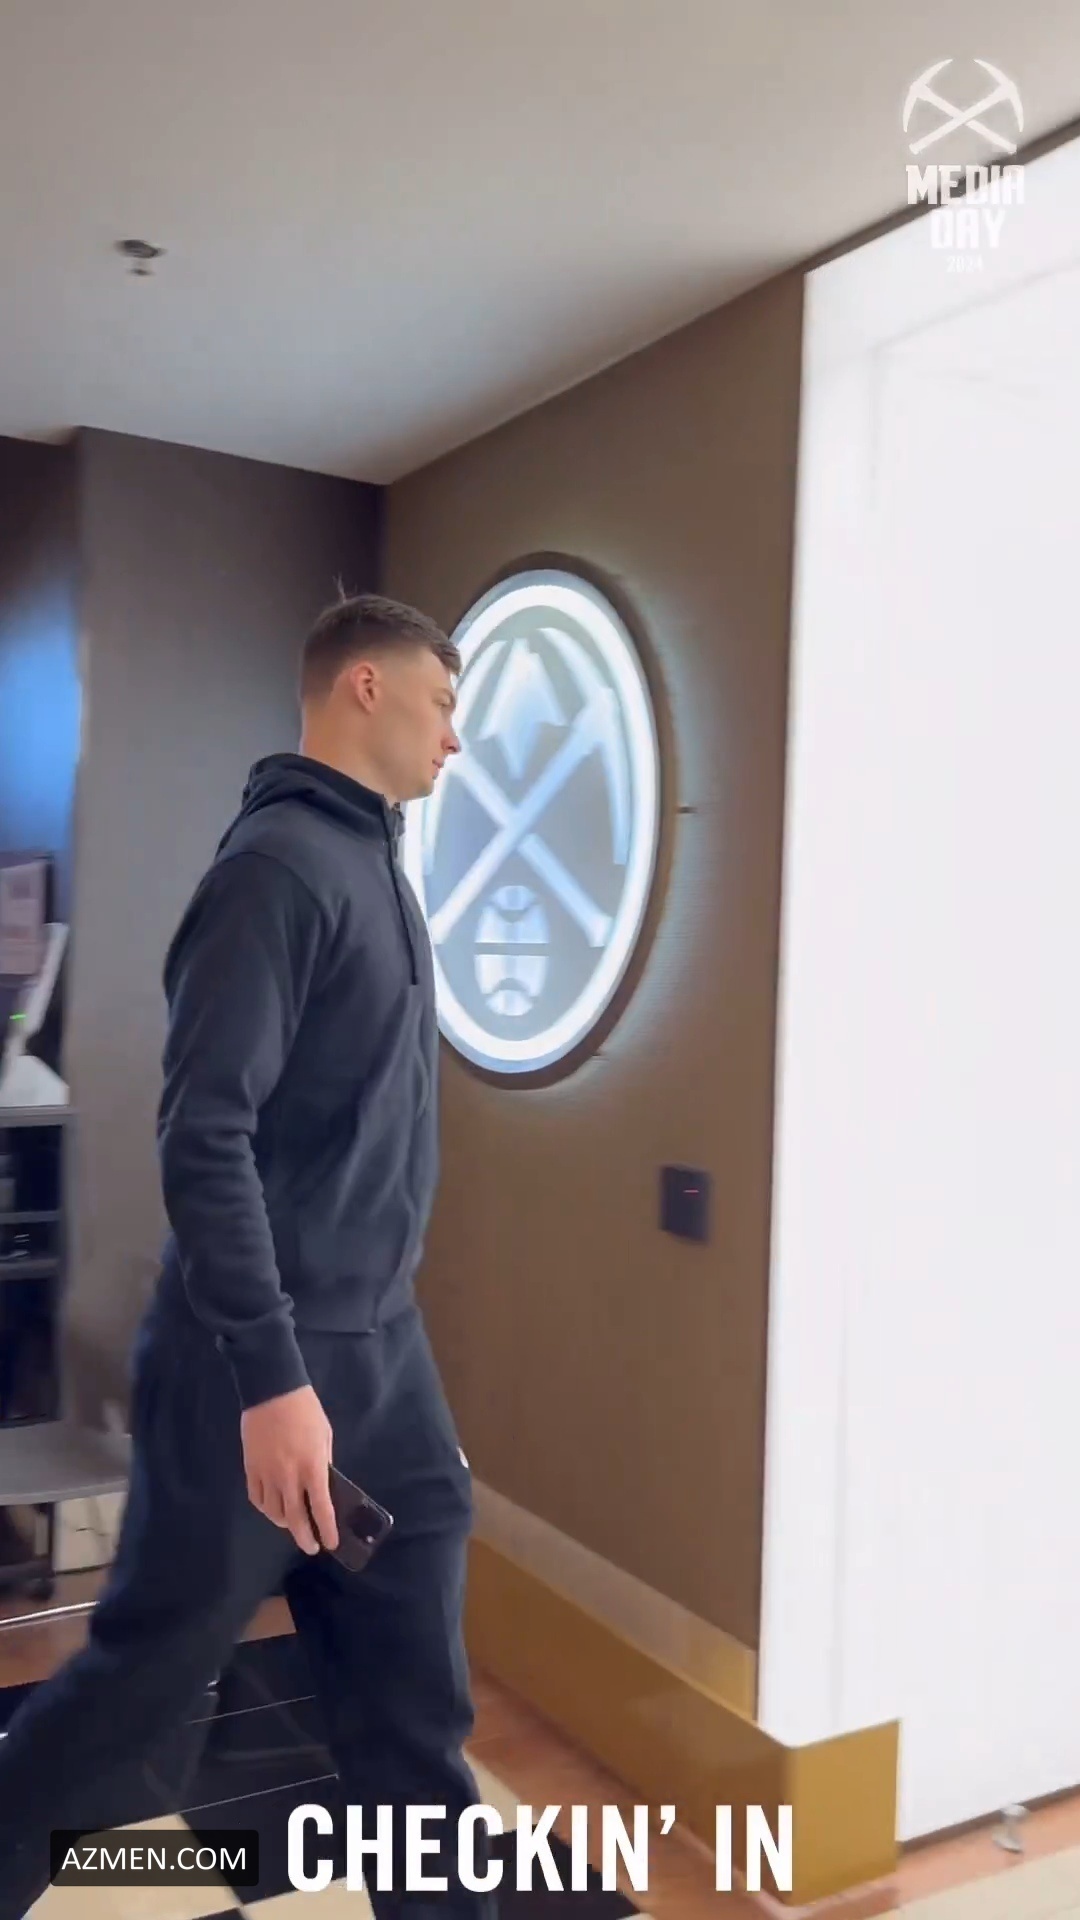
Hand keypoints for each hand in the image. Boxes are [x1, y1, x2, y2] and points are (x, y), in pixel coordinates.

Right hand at [240, 1385, 338, 1554]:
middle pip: (295, 1519)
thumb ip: (323, 1463)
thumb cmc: (305, 1410)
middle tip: (311, 1547)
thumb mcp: (324, 1435)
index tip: (331, 1543)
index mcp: (312, 1467)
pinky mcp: (250, 1468)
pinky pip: (256, 1498)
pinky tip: (272, 1508)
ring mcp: (267, 1474)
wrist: (271, 1390)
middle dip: (304, 1538)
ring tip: (293, 1524)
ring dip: (285, 1523)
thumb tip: (321, 1484)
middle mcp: (289, 1477)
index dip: (327, 1529)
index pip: (321, 1508)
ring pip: (273, 1512)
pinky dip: (265, 1508)